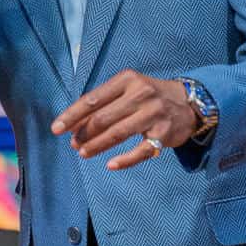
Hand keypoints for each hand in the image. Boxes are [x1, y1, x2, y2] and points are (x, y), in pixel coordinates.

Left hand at [52, 70, 195, 169]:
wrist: (188, 103)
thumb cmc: (148, 96)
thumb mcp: (128, 88)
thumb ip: (104, 102)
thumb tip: (74, 124)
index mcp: (127, 80)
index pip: (93, 99)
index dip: (72, 115)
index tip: (56, 129)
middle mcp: (141, 94)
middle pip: (103, 118)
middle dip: (83, 133)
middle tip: (73, 144)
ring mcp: (153, 114)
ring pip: (118, 133)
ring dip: (97, 146)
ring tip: (83, 153)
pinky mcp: (163, 133)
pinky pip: (141, 151)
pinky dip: (125, 160)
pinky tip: (111, 165)